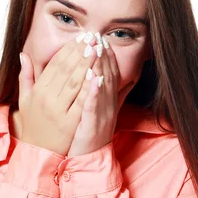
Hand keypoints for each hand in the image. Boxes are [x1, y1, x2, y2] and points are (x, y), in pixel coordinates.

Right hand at [18, 32, 99, 155]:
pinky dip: (89, 88)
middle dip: (80, 52)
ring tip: (97, 48)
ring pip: (74, 82)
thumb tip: (24, 55)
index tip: (80, 38)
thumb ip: (26, 77)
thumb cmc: (34, 126)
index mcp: (38, 91)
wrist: (39, 153)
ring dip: (87, 63)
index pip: (54, 65)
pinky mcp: (70, 122)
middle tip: (92, 37)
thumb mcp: (25, 100)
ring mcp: (59, 111)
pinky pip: (81, 101)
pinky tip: (98, 74)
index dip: (68, 50)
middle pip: (66, 70)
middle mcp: (47, 99)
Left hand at [66, 36, 134, 157]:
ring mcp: (102, 114)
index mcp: (107, 101)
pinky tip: (94, 78)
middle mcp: (108, 105)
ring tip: (97, 49)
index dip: (107, 57)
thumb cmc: (89, 135)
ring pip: (103, 87)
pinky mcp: (93, 125)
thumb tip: (107, 78)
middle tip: (98, 37)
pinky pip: (94, 106)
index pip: (109, 74)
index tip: (101, 40)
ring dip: (101, 67)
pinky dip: (94, 91)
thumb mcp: (99, 112)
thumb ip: (102, 95)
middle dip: (103, 56)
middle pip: (107, 76)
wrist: (89, 160)